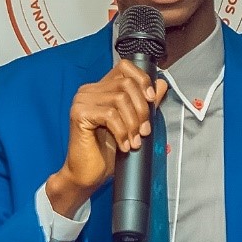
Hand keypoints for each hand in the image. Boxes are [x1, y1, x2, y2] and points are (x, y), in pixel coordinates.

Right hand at [45, 61, 167, 215]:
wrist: (88, 174)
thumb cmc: (107, 152)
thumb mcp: (133, 124)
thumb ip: (145, 104)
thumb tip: (162, 84)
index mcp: (101, 89)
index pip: (125, 67)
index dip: (142, 80)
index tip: (152, 100)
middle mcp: (89, 90)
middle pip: (126, 84)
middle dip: (142, 109)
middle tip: (144, 131)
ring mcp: (82, 101)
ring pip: (120, 100)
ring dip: (133, 123)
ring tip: (134, 141)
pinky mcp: (79, 114)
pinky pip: (110, 115)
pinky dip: (122, 132)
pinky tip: (124, 145)